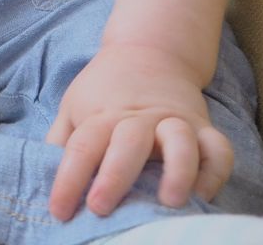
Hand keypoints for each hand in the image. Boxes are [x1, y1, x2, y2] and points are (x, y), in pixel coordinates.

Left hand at [45, 44, 233, 221]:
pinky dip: (215, 172)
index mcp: (103, 115)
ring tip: (169, 201)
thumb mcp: (74, 106)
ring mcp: (174, 120)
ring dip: (177, 170)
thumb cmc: (106, 90)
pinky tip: (204, 195)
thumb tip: (43, 179)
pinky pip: (218, 148)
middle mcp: (139, 117)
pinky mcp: (203, 127)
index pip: (81, 145)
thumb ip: (61, 140)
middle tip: (100, 207)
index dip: (68, 180)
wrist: (150, 51)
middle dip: (115, 175)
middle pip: (128, 141)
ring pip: (180, 140)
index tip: (59, 211)